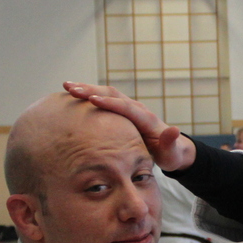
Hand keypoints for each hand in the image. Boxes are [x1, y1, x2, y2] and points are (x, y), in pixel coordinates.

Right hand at [63, 81, 195, 171]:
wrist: (172, 149)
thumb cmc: (170, 155)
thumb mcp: (172, 154)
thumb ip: (171, 144)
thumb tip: (175, 130)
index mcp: (146, 119)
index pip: (126, 107)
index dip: (110, 103)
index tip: (92, 100)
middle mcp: (136, 109)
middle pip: (113, 95)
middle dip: (92, 90)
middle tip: (71, 89)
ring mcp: (128, 108)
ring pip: (106, 93)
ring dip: (87, 89)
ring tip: (67, 87)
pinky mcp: (122, 111)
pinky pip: (104, 99)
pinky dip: (89, 95)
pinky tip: (71, 96)